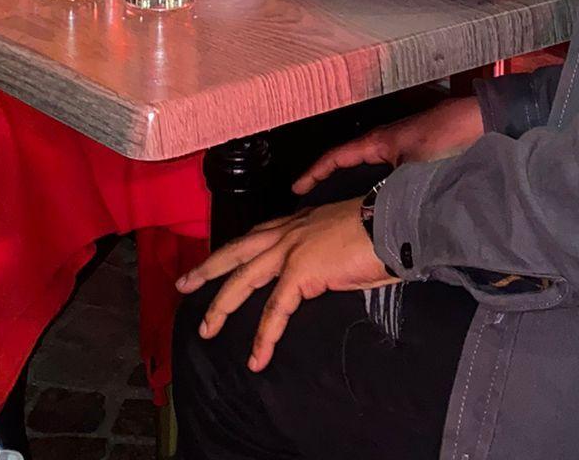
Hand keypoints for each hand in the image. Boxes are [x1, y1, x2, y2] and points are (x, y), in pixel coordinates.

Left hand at [176, 200, 395, 371]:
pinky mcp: (301, 270)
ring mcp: (292, 248)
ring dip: (221, 306)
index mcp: (298, 221)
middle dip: (208, 268)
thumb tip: (322, 276)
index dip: (234, 250)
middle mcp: (289, 230)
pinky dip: (265, 336)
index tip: (217, 261)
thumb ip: (324, 255)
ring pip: (243, 278)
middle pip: (236, 250)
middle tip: (184, 284)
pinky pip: (275, 309)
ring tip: (207, 329)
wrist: (395, 222)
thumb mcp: (342, 240)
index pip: (257, 235)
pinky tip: (257, 356)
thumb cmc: (379, 231)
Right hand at [293, 96, 483, 195]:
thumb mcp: (416, 167)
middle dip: (332, 184)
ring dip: (357, 188)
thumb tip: (380, 218)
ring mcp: (403, 148)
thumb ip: (396, 191)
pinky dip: (380, 187)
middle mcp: (387, 144)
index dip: (314, 173)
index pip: (336, 157)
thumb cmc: (449, 136)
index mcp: (379, 142)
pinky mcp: (421, 155)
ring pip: (370, 172)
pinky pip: (389, 174)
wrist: (482, 121)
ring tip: (345, 212)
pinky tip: (386, 206)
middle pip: (350, 165)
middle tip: (316, 207)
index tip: (297, 188)